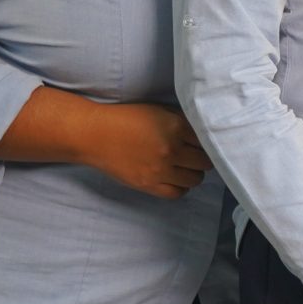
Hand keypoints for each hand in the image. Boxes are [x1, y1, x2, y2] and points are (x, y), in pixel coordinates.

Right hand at [84, 102, 210, 197]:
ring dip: (193, 174)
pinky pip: (177, 193)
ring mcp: (160, 169)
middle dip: (203, 159)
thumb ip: (181, 120)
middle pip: (205, 162)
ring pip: (195, 179)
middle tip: (194, 156)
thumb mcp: (158, 111)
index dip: (206, 142)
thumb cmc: (126, 119)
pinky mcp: (148, 184)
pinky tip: (176, 179)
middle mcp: (171, 149)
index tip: (202, 143)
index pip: (207, 140)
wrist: (95, 135)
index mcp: (176, 126)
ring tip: (185, 168)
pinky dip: (181, 187)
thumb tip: (202, 132)